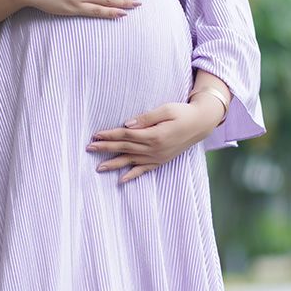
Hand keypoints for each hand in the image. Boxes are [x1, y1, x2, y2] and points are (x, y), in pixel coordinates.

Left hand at [86, 101, 219, 183]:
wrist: (201, 124)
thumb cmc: (183, 113)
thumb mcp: (166, 109)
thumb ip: (146, 118)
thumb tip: (127, 124)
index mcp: (154, 135)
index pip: (126, 135)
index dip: (110, 135)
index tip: (95, 135)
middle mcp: (154, 149)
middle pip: (125, 148)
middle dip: (106, 148)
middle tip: (89, 149)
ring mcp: (158, 157)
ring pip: (131, 161)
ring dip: (114, 164)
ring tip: (99, 168)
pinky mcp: (161, 160)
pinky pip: (144, 170)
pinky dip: (132, 175)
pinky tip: (121, 180)